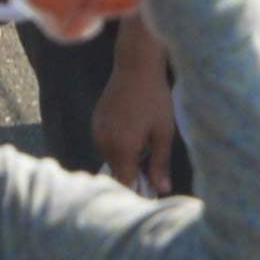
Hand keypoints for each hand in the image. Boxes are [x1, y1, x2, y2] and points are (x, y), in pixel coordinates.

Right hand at [91, 21, 181, 192]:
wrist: (136, 66)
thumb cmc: (155, 99)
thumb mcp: (163, 133)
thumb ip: (160, 164)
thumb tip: (161, 190)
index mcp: (122, 147)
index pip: (124, 183)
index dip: (137, 191)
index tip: (150, 193)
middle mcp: (104, 142)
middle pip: (117, 172)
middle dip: (132, 175)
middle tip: (152, 169)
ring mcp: (97, 130)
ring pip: (111, 158)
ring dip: (124, 159)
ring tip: (143, 144)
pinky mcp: (96, 121)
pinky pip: (106, 143)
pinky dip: (118, 145)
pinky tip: (133, 132)